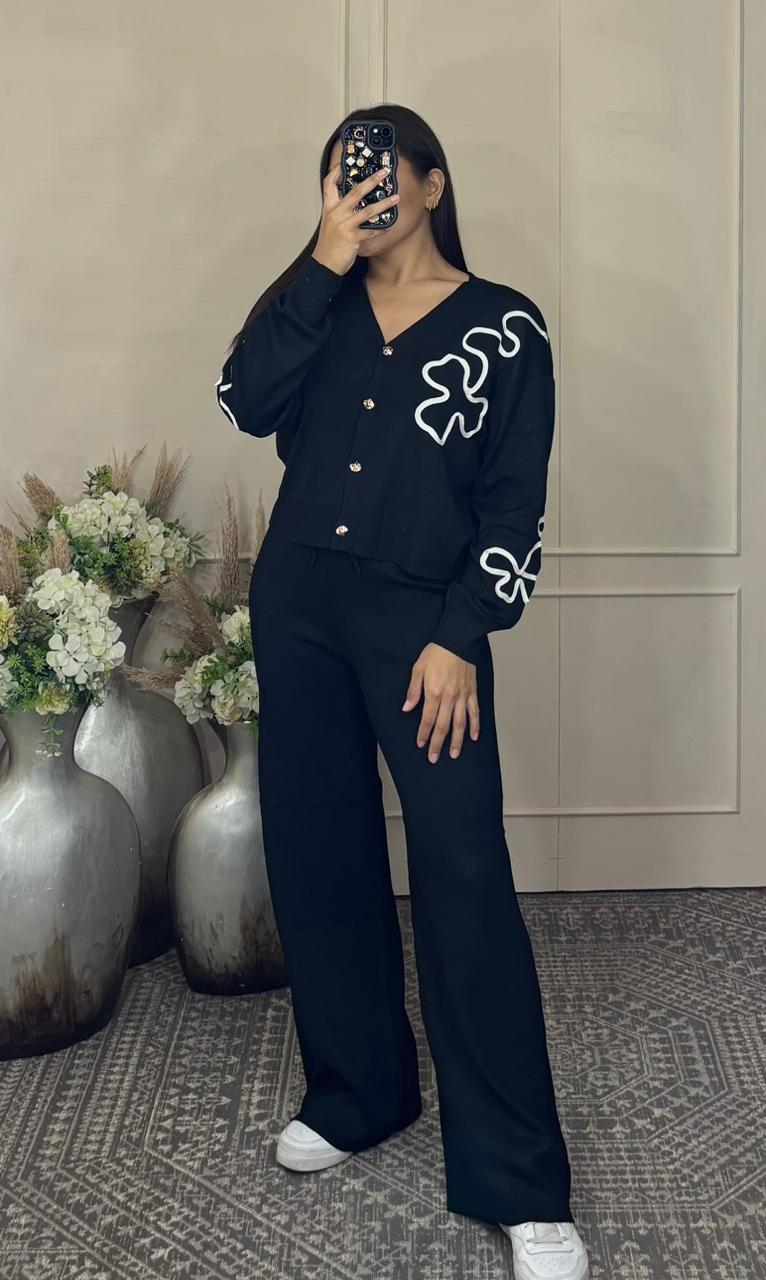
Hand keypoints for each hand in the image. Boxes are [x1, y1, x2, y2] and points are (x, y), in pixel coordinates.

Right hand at [311, 160, 399, 276]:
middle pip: (355, 191)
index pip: (329, 183)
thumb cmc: (329, 244)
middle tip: (384, 173)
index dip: (336, 170)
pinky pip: (371, 232)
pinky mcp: (352, 238)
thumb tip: (354, 200)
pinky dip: (381, 229)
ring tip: (395, 198)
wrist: (324, 264)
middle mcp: (336, 213)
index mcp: (329, 207)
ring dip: (384, 204)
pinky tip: (389, 227)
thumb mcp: (330, 223)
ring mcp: (344, 225)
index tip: (346, 162)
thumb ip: (339, 210)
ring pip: (368, 210)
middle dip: (371, 180)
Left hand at [401, 643, 479, 762]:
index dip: (423, 734)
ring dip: (457, 741)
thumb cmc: (436, 652)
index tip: (421, 745)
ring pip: (460, 724)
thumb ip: (413, 691)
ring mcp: (462, 696)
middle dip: (437, 743)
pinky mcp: (472, 692)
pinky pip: (475, 712)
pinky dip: (475, 726)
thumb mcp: (418, 669)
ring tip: (454, 754)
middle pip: (443, 726)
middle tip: (434, 758)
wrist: (458, 639)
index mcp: (434, 692)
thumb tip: (407, 708)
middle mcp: (449, 697)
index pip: (427, 719)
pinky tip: (473, 737)